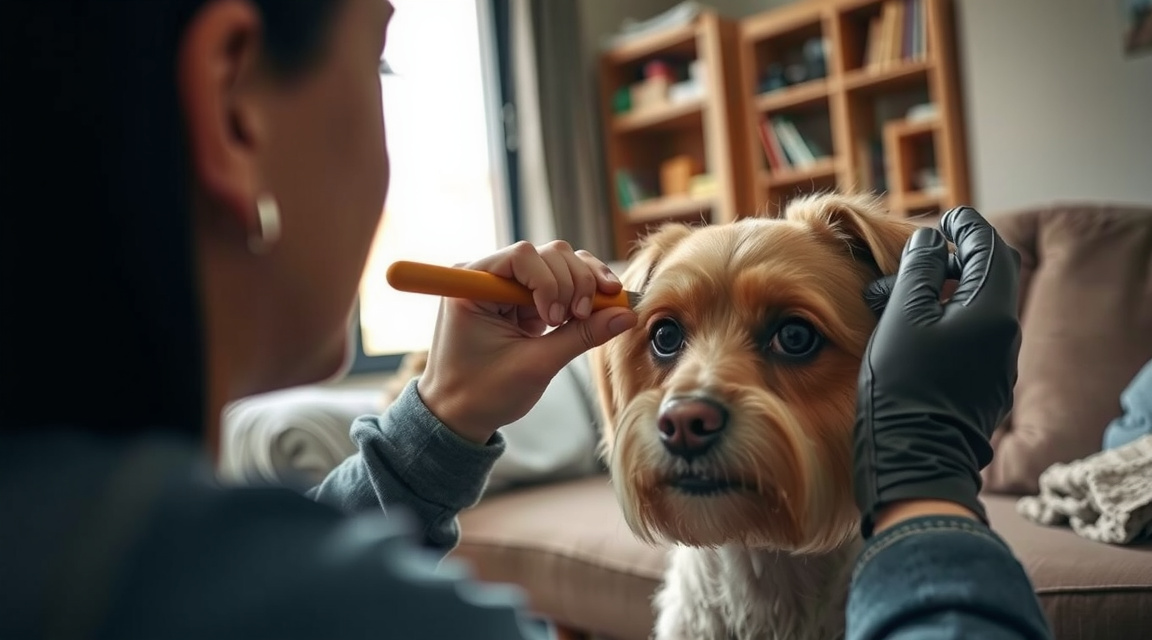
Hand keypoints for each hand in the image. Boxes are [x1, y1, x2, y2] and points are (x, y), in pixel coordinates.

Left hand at [417, 241, 637, 443]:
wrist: (459, 415)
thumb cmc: (481, 393)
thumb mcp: (535, 366)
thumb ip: (581, 336)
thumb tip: (625, 315)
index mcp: (473, 286)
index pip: (523, 255)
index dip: (550, 281)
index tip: (556, 319)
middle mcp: (488, 275)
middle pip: (548, 254)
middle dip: (573, 284)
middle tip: (578, 319)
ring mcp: (508, 284)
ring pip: (560, 261)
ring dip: (582, 286)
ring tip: (585, 317)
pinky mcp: (523, 297)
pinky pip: (560, 280)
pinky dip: (581, 292)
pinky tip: (593, 310)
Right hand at [853, 206, 1021, 537]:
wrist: (912, 462)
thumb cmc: (902, 388)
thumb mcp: (901, 317)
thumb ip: (917, 270)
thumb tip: (930, 240)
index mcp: (990, 311)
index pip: (989, 247)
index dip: (964, 226)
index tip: (942, 217)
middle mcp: (1003, 335)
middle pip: (989, 277)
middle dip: (956, 257)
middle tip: (920, 252)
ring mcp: (994, 363)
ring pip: (975, 307)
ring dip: (943, 290)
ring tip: (895, 295)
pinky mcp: (980, 386)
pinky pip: (968, 336)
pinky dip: (942, 319)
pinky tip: (907, 329)